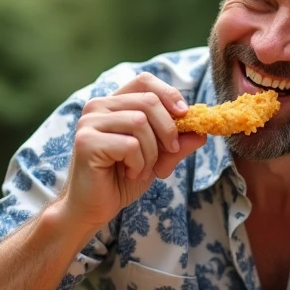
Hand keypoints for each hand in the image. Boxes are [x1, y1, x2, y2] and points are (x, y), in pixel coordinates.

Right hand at [60, 73, 205, 232]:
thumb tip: (202, 132)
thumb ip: (178, 144)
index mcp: (113, 104)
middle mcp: (98, 106)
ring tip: (142, 169)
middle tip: (169, 153)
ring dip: (152, 152)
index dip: (168, 94)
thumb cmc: (122, 180)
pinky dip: (139, 164)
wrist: (93, 209)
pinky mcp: (86, 141)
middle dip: (167, 130)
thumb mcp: (158, 158)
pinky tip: (129, 174)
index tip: (184, 115)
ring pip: (140, 122)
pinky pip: (130, 145)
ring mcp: (89, 122)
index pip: (144, 81)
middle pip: (148, 101)